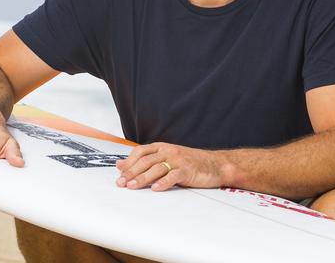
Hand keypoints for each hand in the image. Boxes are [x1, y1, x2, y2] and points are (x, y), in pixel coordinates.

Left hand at [115, 142, 230, 191]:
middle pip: (146, 160)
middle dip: (131, 172)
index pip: (140, 152)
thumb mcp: (166, 157)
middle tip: (121, 183)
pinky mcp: (188, 170)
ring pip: (156, 168)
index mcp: (161, 147)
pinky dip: (163, 182)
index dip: (128, 163)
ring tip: (133, 187)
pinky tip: (155, 188)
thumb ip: (145, 160)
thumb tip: (120, 164)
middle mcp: (168, 151)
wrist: (215, 164)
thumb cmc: (189, 162)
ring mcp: (178, 160)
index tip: (119, 174)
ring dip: (143, 178)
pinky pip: (173, 176)